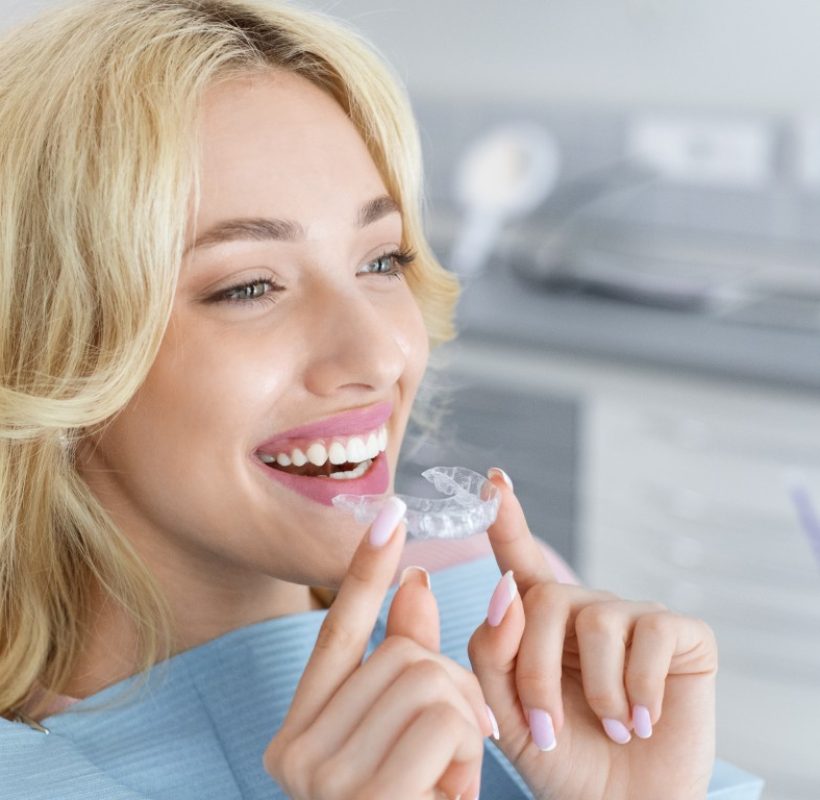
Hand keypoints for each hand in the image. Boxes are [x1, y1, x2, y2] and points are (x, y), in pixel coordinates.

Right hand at [263, 498, 492, 799]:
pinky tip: (447, 798)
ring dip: (463, 729)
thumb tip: (416, 581)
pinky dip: (466, 757)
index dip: (367, 569)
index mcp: (299, 733)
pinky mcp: (365, 797)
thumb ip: (407, 664)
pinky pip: (445, 722)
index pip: (338, 631)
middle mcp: (294, 752)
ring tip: (445, 784)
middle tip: (451, 752)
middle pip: (405, 655)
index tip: (391, 512)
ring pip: (431, 680)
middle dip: (452, 691)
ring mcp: (323, 779)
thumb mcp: (407, 741)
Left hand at [467, 470, 717, 799]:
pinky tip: (644, 721)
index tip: (494, 480)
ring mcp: (634, 615)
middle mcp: (585, 608)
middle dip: (536, 673)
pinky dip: (639, 690)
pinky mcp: (680, 632)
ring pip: (594, 620)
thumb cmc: (563, 758)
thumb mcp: (507, 713)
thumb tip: (505, 589)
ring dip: (594, 692)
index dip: (507, 519)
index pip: (520, 560)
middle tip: (548, 731)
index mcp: (539, 621)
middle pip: (545, 601)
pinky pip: (650, 636)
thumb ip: (493, 652)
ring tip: (609, 729)